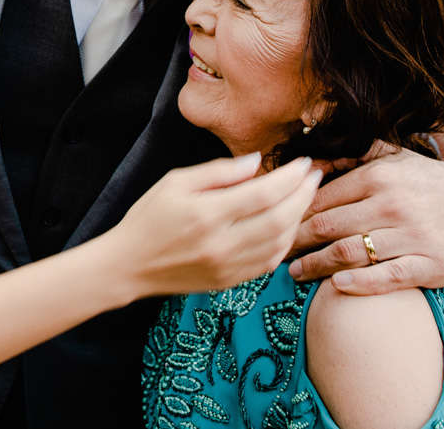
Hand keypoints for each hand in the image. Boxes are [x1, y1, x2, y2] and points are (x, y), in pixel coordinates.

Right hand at [112, 154, 320, 295]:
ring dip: (299, 218)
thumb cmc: (149, 217)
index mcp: (206, 214)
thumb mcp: (175, 181)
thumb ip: (218, 171)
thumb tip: (257, 161)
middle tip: (314, 176)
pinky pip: (269, 263)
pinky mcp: (229, 281)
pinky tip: (287, 225)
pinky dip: (285, 242)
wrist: (129, 264)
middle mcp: (221, 243)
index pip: (264, 193)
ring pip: (280, 242)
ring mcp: (227, 266)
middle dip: (303, 195)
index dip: (290, 177)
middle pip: (280, 218)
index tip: (303, 163)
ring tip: (304, 197)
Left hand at [289, 151, 443, 294]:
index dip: (293, 215)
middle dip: (297, 242)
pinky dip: (360, 283)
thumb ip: (353, 154)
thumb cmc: (425, 182)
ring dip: (316, 265)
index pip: (321, 199)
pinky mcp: (432, 265)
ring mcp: (413, 236)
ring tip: (295, 273)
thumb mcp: (394, 156)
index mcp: (378, 177)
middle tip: (275, 253)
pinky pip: (388, 277)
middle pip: (329, 227)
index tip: (274, 226)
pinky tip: (337, 286)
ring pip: (351, 253)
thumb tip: (310, 157)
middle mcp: (393, 205)